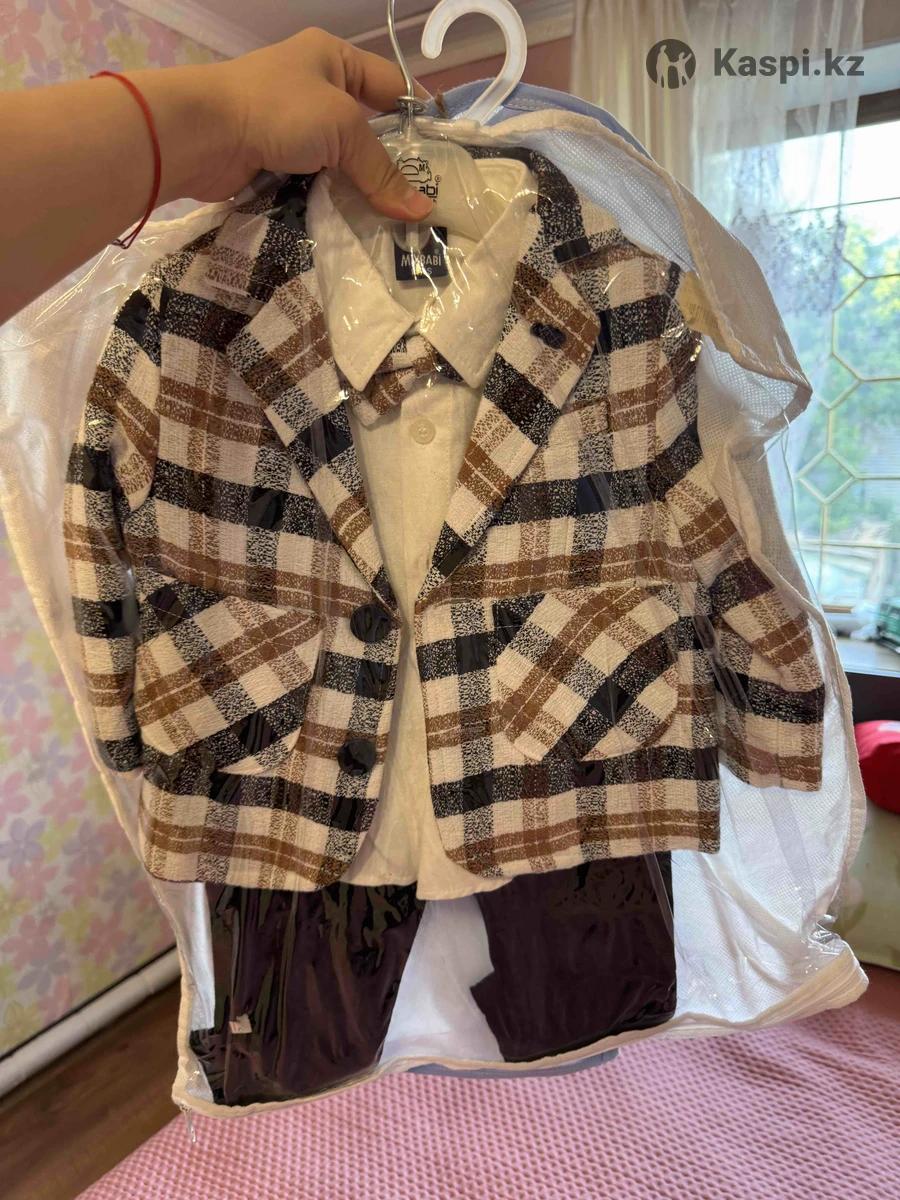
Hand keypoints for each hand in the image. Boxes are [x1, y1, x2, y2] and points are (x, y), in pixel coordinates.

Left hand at [192, 28, 433, 219]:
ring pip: (341, 161)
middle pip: (367, 128)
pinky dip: (333, 202)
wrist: (202, 134)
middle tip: (422, 200)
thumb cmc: (277, 109)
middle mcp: (314, 87)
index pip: (392, 85)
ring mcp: (292, 126)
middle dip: (391, 164)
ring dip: (361, 189)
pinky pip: (316, 182)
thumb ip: (382, 170)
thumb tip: (422, 211)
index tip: (444, 158)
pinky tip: (355, 225)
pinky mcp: (274, 160)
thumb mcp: (342, 129)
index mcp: (333, 57)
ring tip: (394, 222)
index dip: (418, 117)